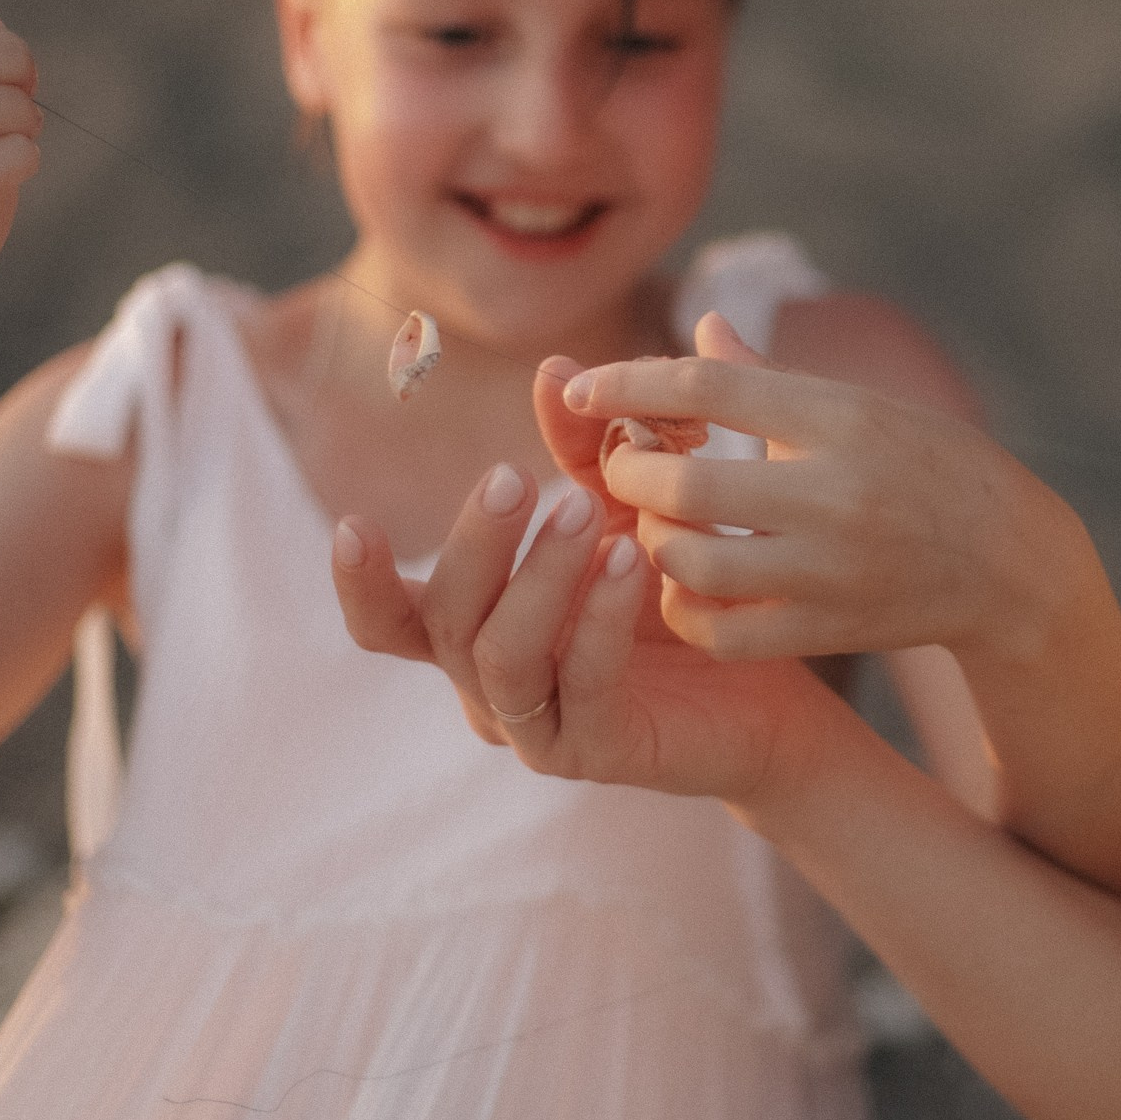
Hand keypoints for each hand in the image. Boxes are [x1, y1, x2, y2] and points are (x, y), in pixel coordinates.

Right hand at [330, 463, 834, 805]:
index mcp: (476, 630)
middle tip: (514, 477)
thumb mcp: (627, 506)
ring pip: (503, 657)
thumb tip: (553, 366)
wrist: (771, 681)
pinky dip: (599, 620)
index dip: (361, 581)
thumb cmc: (680, 589)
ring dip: (537, 577)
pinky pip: (584, 687)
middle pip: (444, 621)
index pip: (392, 620)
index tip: (350, 521)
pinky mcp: (599, 753)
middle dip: (474, 544)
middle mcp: (490, 685)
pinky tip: (631, 564)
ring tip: (585, 510)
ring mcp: (539, 728)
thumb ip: (585, 447)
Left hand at [533, 313, 1072, 666]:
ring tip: (659, 527)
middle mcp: (836, 493)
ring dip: (655, 544)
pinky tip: (687, 586)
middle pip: (687, 485)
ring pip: (695, 564)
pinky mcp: (830, 631)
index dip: (628, 383)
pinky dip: (686, 611)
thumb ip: (768, 377)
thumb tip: (698, 329)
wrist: (1012, 564)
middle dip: (631, 475)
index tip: (581, 385)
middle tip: (624, 468)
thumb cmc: (930, 465)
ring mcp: (832, 570)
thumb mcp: (861, 406)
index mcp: (841, 418)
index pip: (710, 386)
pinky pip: (723, 633)